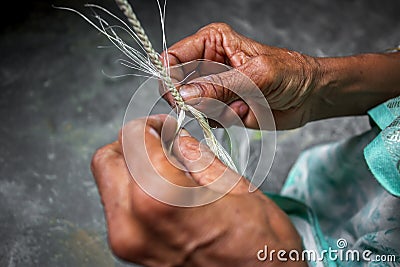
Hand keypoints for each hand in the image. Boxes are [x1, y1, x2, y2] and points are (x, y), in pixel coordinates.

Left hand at [91, 114, 304, 265]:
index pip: (132, 138)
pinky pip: (120, 206)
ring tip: (169, 167)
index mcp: (160, 198)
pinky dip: (136, 189)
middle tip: (162, 141)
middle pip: (106, 160)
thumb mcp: (235, 185)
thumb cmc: (260, 248)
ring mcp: (127, 243)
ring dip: (134, 166)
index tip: (167, 126)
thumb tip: (175, 138)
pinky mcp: (131, 253)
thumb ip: (196, 155)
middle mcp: (132, 223)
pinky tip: (167, 189)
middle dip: (133, 143)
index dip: (151, 125)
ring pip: (109, 183)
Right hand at [161, 23, 320, 129]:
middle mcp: (208, 65)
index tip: (178, 97)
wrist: (309, 96)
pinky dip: (227, 120)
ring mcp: (214, 89)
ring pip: (194, 106)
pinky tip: (246, 111)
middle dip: (197, 99)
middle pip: (179, 86)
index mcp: (212, 43)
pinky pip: (210, 120)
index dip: (170, 78)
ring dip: (218, 111)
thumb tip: (185, 95)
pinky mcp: (221, 108)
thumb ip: (219, 86)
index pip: (174, 57)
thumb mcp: (255, 76)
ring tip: (243, 103)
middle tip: (220, 103)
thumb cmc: (290, 73)